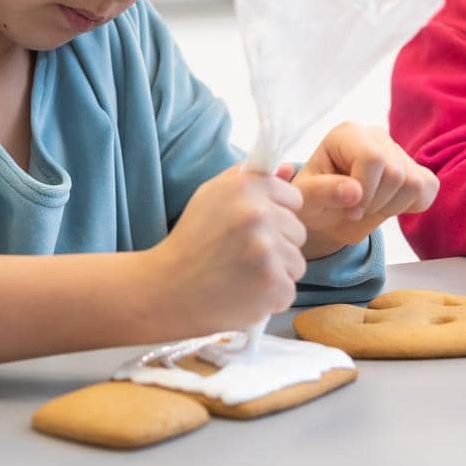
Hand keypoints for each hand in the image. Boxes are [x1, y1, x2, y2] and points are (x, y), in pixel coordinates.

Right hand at [149, 165, 306, 331]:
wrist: (166, 290)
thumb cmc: (191, 242)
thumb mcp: (212, 196)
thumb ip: (250, 178)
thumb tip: (291, 167)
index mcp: (245, 187)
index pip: (293, 198)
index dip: (276, 216)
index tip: (254, 230)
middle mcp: (258, 213)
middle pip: (298, 232)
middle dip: (278, 246)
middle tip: (243, 257)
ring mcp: (266, 249)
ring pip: (297, 263)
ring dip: (276, 274)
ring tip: (243, 277)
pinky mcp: (271, 283)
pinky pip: (289, 291)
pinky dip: (270, 298)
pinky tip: (244, 294)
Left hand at [292, 122, 439, 257]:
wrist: (329, 212)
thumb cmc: (314, 200)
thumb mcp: (305, 200)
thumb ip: (321, 192)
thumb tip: (354, 191)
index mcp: (347, 134)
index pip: (372, 158)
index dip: (364, 191)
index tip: (349, 210)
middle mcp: (376, 135)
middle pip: (395, 173)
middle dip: (376, 202)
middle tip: (356, 210)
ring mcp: (399, 150)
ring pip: (414, 183)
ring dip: (391, 207)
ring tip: (370, 206)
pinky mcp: (416, 168)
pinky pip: (428, 188)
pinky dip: (412, 205)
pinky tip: (388, 204)